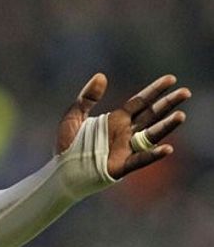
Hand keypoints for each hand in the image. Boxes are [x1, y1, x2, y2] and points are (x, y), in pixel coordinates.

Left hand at [56, 73, 189, 179]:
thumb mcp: (73, 116)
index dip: (155, 90)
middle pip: (152, 115)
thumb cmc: (68, 144)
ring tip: (181, 116)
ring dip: (166, 126)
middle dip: (168, 104)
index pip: (140, 102)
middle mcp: (126, 132)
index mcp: (116, 119)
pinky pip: (141, 159)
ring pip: (151, 135)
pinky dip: (153, 154)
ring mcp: (126, 148)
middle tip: (185, 92)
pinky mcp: (122, 166)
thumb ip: (87, 97)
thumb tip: (101, 76)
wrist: (62, 170)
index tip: (171, 79)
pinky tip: (167, 149)